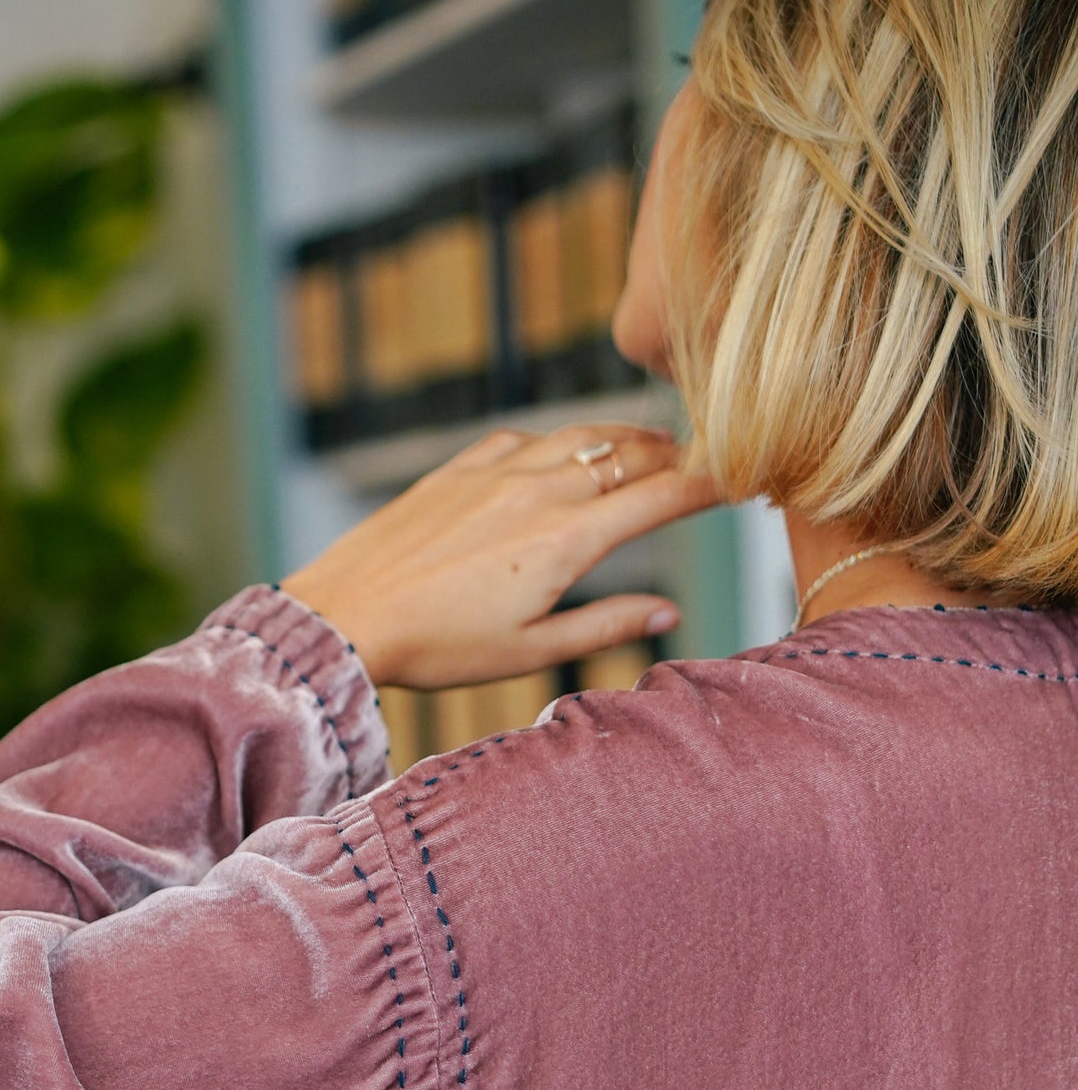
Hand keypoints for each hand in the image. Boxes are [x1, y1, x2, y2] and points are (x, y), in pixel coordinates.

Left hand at [282, 422, 720, 689]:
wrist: (346, 614)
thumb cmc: (437, 647)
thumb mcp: (531, 653)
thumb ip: (605, 628)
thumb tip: (667, 614)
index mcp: (567, 540)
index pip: (662, 496)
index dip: (712, 484)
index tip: (743, 481)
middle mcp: (540, 490)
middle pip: (630, 454)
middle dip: (676, 455)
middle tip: (703, 462)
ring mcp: (497, 471)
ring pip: (581, 436)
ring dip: (624, 440)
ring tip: (648, 451)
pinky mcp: (460, 467)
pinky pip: (527, 437)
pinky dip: (561, 440)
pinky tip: (564, 453)